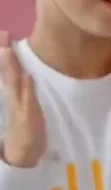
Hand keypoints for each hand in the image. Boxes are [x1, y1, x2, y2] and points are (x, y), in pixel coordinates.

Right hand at [0, 32, 45, 166]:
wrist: (22, 157)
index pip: (10, 69)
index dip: (6, 51)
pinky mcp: (26, 120)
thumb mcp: (26, 106)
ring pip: (15, 84)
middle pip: (8, 72)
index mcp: (16, 94)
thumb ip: (25, 89)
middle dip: (5, 52)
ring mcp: (20, 108)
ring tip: (7, 49)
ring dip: (11, 67)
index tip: (4, 33)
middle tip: (3, 34)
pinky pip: (26, 102)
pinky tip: (26, 77)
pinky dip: (26, 89)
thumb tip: (27, 73)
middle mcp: (15, 98)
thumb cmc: (25, 130)